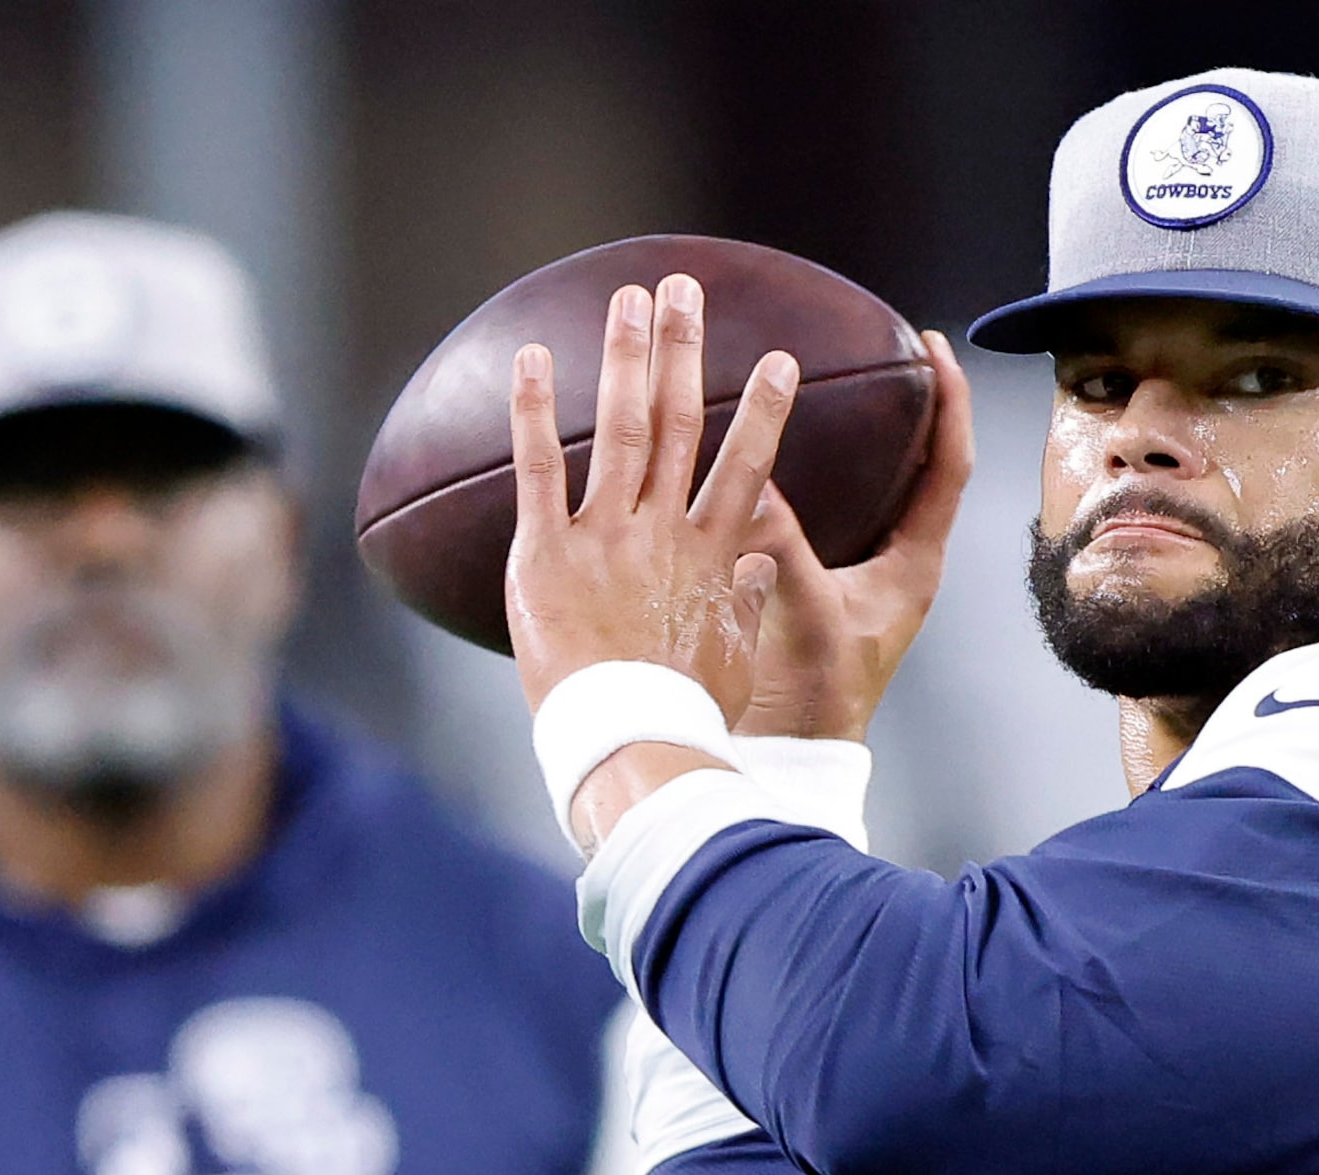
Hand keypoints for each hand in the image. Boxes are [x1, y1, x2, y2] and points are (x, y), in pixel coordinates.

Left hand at [503, 274, 801, 721]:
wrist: (626, 742)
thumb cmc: (683, 714)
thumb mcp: (730, 659)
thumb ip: (745, 604)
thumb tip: (758, 567)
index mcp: (713, 555)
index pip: (747, 464)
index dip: (765, 409)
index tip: (782, 359)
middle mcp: (663, 532)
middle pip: (681, 422)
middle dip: (685, 349)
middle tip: (684, 288)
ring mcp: (605, 537)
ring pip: (621, 428)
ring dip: (626, 357)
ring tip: (628, 297)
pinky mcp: (546, 554)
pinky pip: (538, 468)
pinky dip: (537, 409)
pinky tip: (535, 355)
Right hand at [734, 329, 975, 741]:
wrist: (794, 756)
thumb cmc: (815, 703)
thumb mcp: (806, 618)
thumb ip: (785, 551)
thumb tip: (755, 483)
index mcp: (914, 566)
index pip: (950, 466)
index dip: (951, 402)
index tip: (936, 346)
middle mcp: (900, 564)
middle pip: (926, 465)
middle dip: (916, 405)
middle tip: (895, 350)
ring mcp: (869, 575)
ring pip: (885, 487)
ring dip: (876, 437)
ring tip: (850, 386)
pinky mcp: (833, 584)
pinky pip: (840, 510)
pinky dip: (828, 473)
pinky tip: (789, 450)